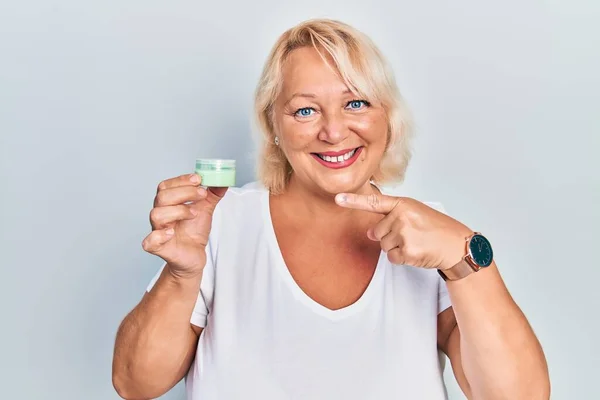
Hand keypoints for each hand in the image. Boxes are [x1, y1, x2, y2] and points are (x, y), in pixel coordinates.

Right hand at [142, 174, 226, 279]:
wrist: (194, 255)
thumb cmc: (194, 231)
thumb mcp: (205, 208)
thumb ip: (213, 194)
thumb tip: (222, 181)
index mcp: (168, 203)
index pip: (166, 185)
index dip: (181, 180)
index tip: (198, 179)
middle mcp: (161, 214)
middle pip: (162, 197)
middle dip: (184, 192)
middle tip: (202, 195)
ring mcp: (158, 230)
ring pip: (157, 214)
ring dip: (177, 211)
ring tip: (194, 214)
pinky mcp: (159, 247)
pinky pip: (149, 241)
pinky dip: (159, 235)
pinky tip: (171, 232)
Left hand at [335, 192, 472, 269]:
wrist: (457, 245)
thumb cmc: (437, 228)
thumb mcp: (415, 214)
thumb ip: (390, 218)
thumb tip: (369, 233)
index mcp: (403, 204)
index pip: (374, 201)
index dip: (354, 201)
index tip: (338, 198)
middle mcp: (401, 216)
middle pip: (377, 231)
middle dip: (390, 236)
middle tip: (411, 235)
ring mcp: (404, 233)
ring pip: (383, 246)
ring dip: (397, 248)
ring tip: (416, 242)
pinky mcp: (407, 250)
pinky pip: (391, 258)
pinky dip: (401, 258)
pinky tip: (416, 252)